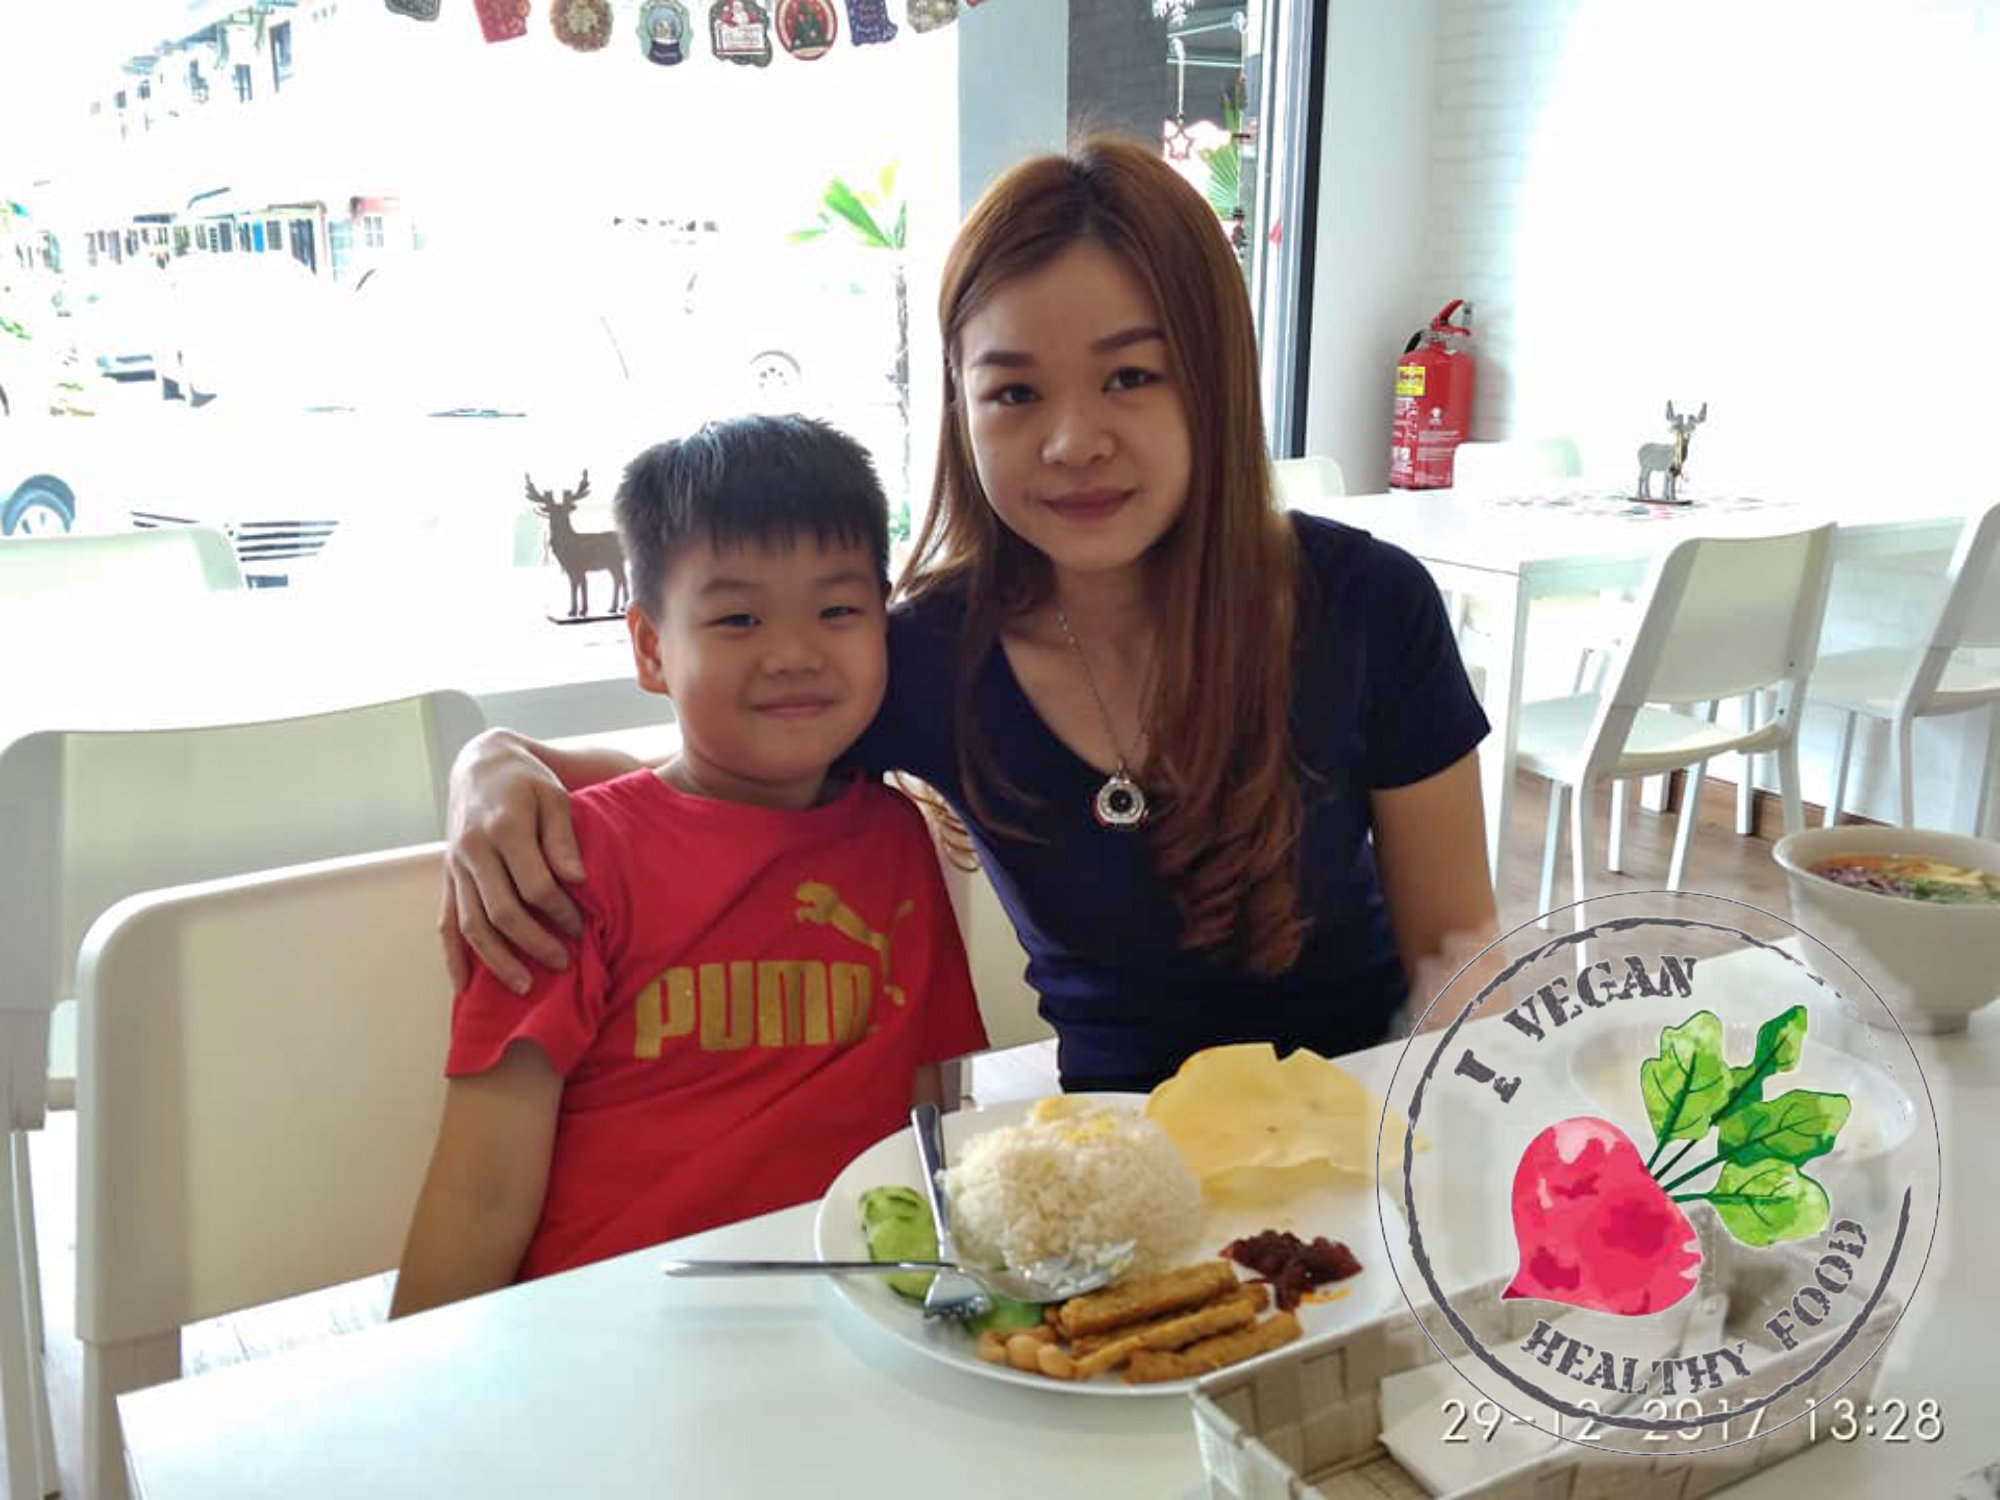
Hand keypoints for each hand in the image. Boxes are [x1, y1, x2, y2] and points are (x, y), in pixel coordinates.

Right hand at [439, 731, 585, 992]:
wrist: (481, 763)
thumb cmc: (527, 781)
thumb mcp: (554, 796)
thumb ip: (563, 838)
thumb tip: (575, 879)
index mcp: (504, 828)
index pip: (535, 886)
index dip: (561, 912)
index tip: (581, 926)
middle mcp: (474, 851)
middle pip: (502, 912)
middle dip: (534, 943)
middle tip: (563, 964)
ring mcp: (455, 866)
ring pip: (471, 924)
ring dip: (497, 960)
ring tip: (524, 987)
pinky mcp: (446, 876)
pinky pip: (445, 921)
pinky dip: (452, 955)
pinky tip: (463, 985)